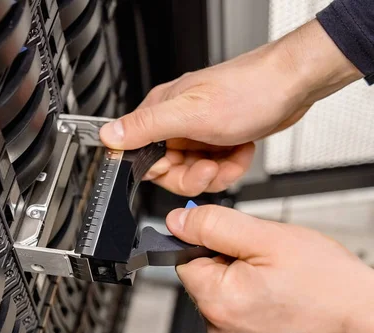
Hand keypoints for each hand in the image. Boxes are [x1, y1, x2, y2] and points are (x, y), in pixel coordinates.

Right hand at [99, 20, 361, 196]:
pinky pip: (215, 167)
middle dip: (194, 176)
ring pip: (194, 173)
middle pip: (170, 171)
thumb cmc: (248, 90)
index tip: (180, 166)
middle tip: (211, 166)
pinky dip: (231, 165)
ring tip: (230, 156)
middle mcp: (176, 122)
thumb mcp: (190, 114)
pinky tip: (241, 150)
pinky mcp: (218, 138)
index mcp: (161, 112)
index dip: (161, 170)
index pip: (142, 156)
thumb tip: (109, 136)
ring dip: (217, 172)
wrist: (293, 84)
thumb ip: (146, 127)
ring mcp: (198, 131)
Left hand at [167, 205, 373, 332]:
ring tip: (278, 282)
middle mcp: (220, 331)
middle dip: (228, 263)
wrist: (368, 323)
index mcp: (217, 302)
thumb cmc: (328, 284)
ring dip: (242, 284)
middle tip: (267, 262)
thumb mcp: (266, 237)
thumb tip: (176, 222)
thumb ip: (213, 225)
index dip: (211, 243)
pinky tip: (280, 300)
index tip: (238, 243)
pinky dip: (254, 305)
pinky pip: (238, 317)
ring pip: (222, 297)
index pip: (184, 258)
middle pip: (203, 279)